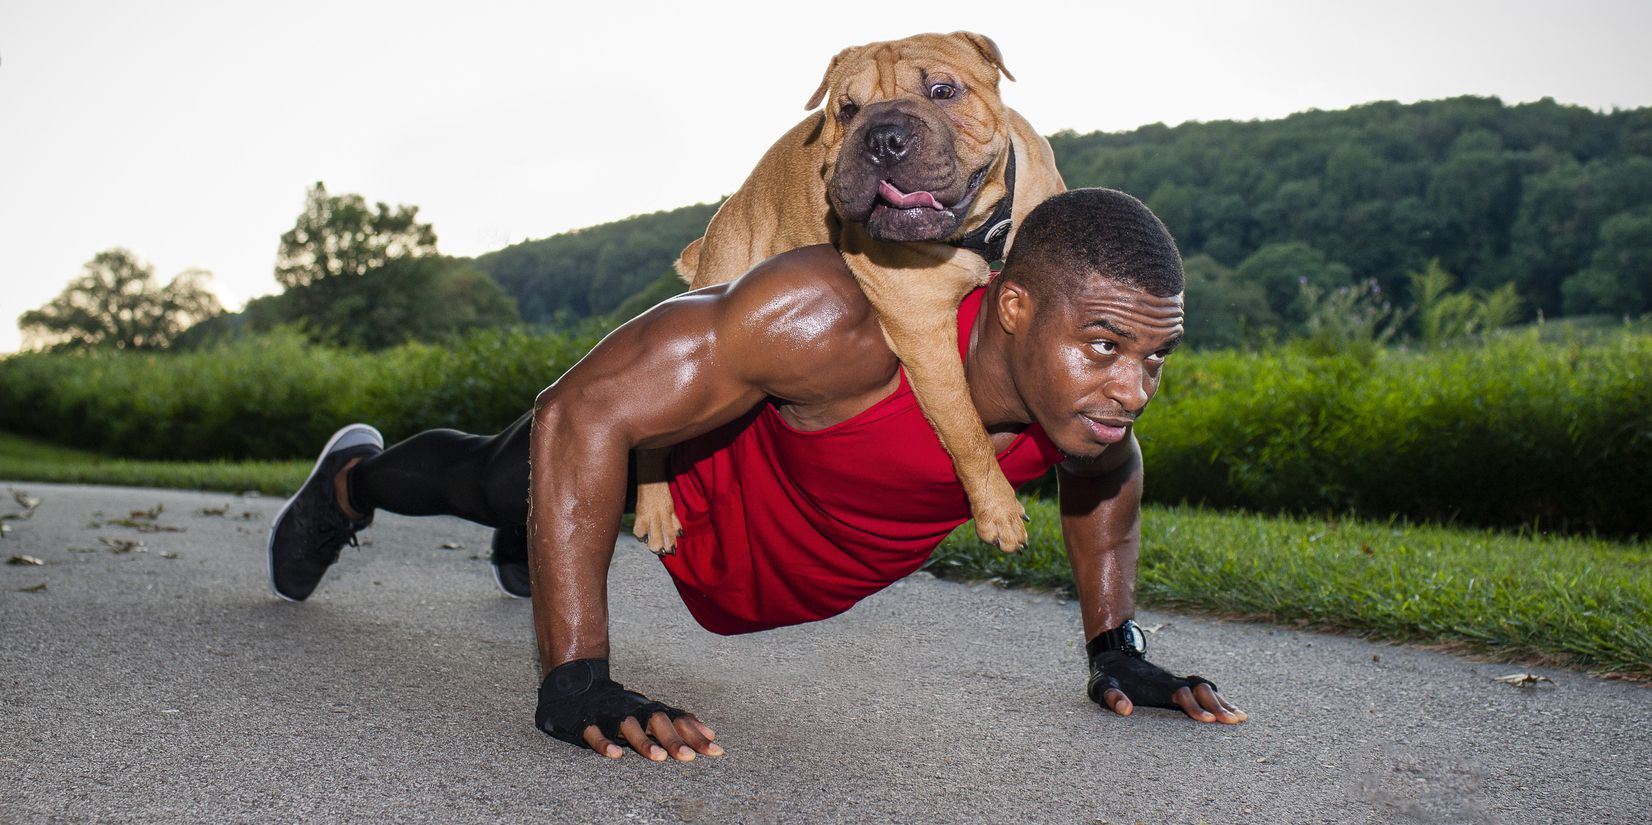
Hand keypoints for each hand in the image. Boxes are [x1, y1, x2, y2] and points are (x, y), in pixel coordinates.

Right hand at [536, 658, 724, 760]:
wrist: (580, 686)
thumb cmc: (626, 708)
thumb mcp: (653, 714)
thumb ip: (681, 725)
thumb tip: (712, 735)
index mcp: (652, 710)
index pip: (679, 720)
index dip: (697, 734)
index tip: (716, 750)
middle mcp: (635, 710)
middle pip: (658, 722)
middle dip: (674, 739)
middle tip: (690, 757)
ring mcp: (611, 714)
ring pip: (629, 726)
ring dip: (644, 741)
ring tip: (659, 757)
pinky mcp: (587, 721)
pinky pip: (595, 732)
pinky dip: (604, 743)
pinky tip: (615, 755)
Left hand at [1087, 650, 1246, 724]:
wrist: (1114, 656)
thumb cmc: (1108, 676)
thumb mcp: (1102, 687)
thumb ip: (1111, 697)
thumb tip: (1125, 710)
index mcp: (1156, 685)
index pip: (1180, 694)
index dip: (1193, 706)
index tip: (1207, 720)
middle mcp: (1171, 682)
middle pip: (1200, 690)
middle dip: (1217, 705)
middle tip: (1234, 721)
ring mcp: (1176, 683)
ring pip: (1206, 689)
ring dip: (1223, 702)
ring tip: (1241, 718)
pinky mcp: (1178, 686)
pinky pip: (1203, 691)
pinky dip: (1219, 700)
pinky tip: (1231, 711)